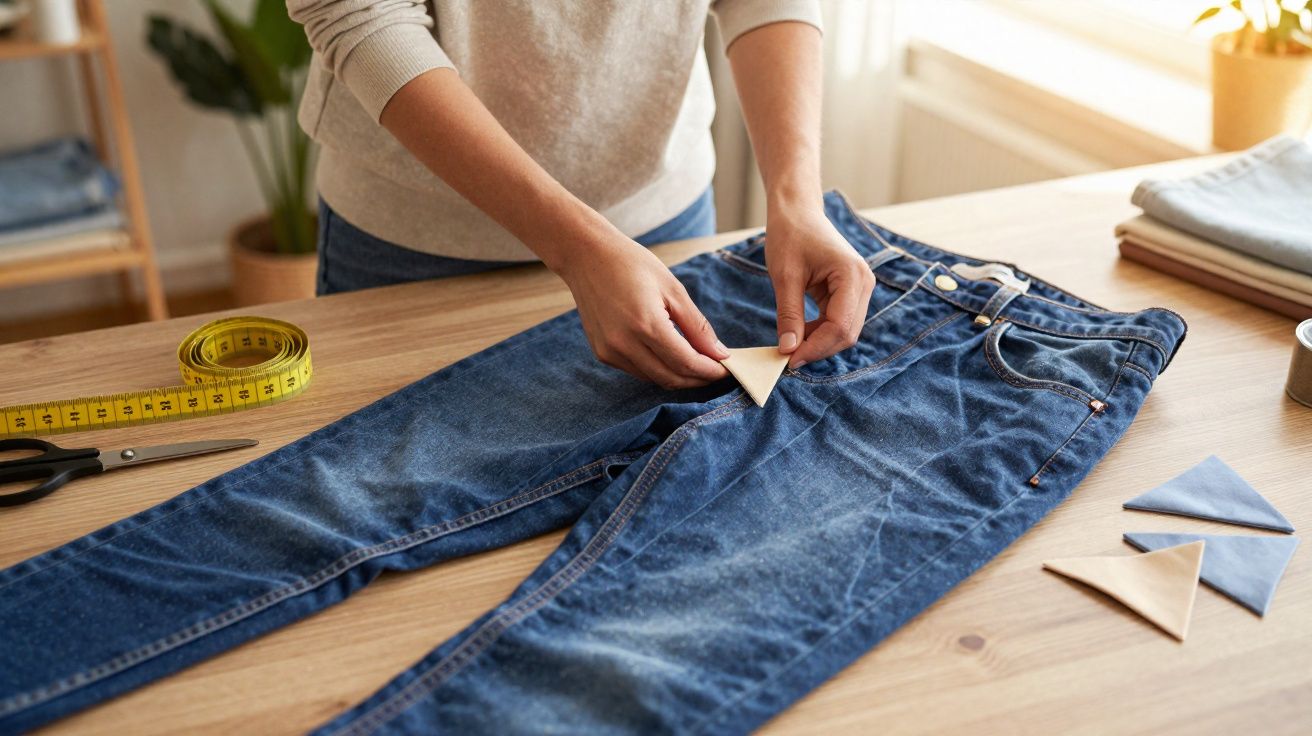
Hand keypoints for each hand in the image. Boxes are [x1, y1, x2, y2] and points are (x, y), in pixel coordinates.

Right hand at [556, 236, 729, 387]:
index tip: (728, 369)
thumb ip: (697, 326)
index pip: (686, 363)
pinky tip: (669, 355)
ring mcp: (610, 351)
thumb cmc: (631, 264)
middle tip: (716, 370)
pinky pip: (638, 371)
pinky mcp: (602, 353)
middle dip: (698, 379)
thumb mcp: (673, 289)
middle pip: (671, 378)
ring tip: (697, 362)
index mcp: (646, 325)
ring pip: (655, 379)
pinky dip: (658, 368)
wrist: (586, 255)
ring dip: (679, 376)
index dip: (710, 371)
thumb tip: (719, 353)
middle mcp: (624, 344)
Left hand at [766, 209, 875, 367]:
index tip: (789, 360)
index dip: (815, 348)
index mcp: (852, 275)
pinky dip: (821, 332)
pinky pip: (840, 321)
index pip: (840, 326)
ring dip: (820, 343)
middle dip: (819, 349)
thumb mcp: (784, 277)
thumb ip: (789, 315)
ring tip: (791, 345)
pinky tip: (800, 334)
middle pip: (848, 333)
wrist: (797, 212)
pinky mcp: (852, 292)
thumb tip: (788, 350)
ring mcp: (861, 288)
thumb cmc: (790, 236)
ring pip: (845, 331)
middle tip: (788, 359)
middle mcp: (864, 282)